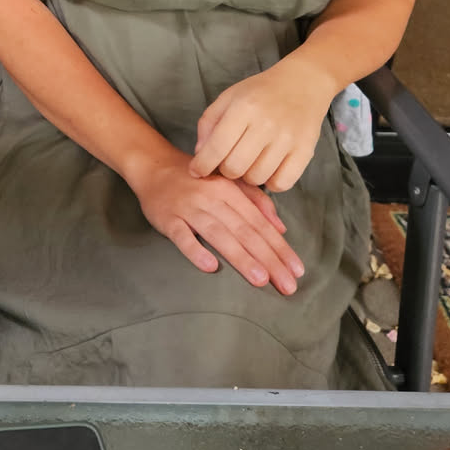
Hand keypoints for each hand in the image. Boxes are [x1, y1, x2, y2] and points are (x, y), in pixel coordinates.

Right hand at [129, 154, 304, 294]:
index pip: (260, 223)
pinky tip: (210, 266)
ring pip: (219, 234)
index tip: (297, 270)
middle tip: (287, 285)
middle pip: (245, 231)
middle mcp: (212, 198)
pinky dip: (196, 250)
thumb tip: (281, 228)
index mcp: (230, 191)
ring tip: (260, 279)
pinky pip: (182, 236)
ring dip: (240, 257)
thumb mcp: (228, 182)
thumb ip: (256, 202)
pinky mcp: (167, 218)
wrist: (153, 165)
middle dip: (269, 259)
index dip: (280, 247)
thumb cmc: (196, 179)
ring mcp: (189, 208)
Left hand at [190, 58, 337, 192]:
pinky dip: (271, 183)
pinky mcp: (305, 151)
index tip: (196, 171)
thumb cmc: (260, 92)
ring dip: (247, 176)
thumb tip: (200, 153)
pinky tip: (268, 169)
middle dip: (225, 170)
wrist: (303, 83)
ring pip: (257, 178)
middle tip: (227, 162)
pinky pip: (282, 184)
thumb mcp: (228, 97)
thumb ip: (209, 123)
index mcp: (243, 108)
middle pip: (235, 167)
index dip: (202, 165)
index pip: (216, 147)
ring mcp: (288, 139)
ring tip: (249, 162)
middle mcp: (266, 124)